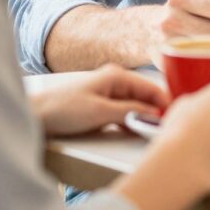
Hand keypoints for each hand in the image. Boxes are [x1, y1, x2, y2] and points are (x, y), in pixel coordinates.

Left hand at [31, 64, 170, 135]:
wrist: (35, 117)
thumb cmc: (63, 110)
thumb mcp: (100, 112)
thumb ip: (130, 112)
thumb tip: (155, 114)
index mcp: (117, 76)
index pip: (151, 87)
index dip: (165, 102)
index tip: (175, 118)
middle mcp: (115, 81)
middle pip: (145, 96)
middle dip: (156, 111)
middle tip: (164, 129)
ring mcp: (108, 93)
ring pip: (135, 106)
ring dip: (143, 118)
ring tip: (152, 133)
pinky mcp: (102, 106)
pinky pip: (124, 112)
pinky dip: (131, 121)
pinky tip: (135, 132)